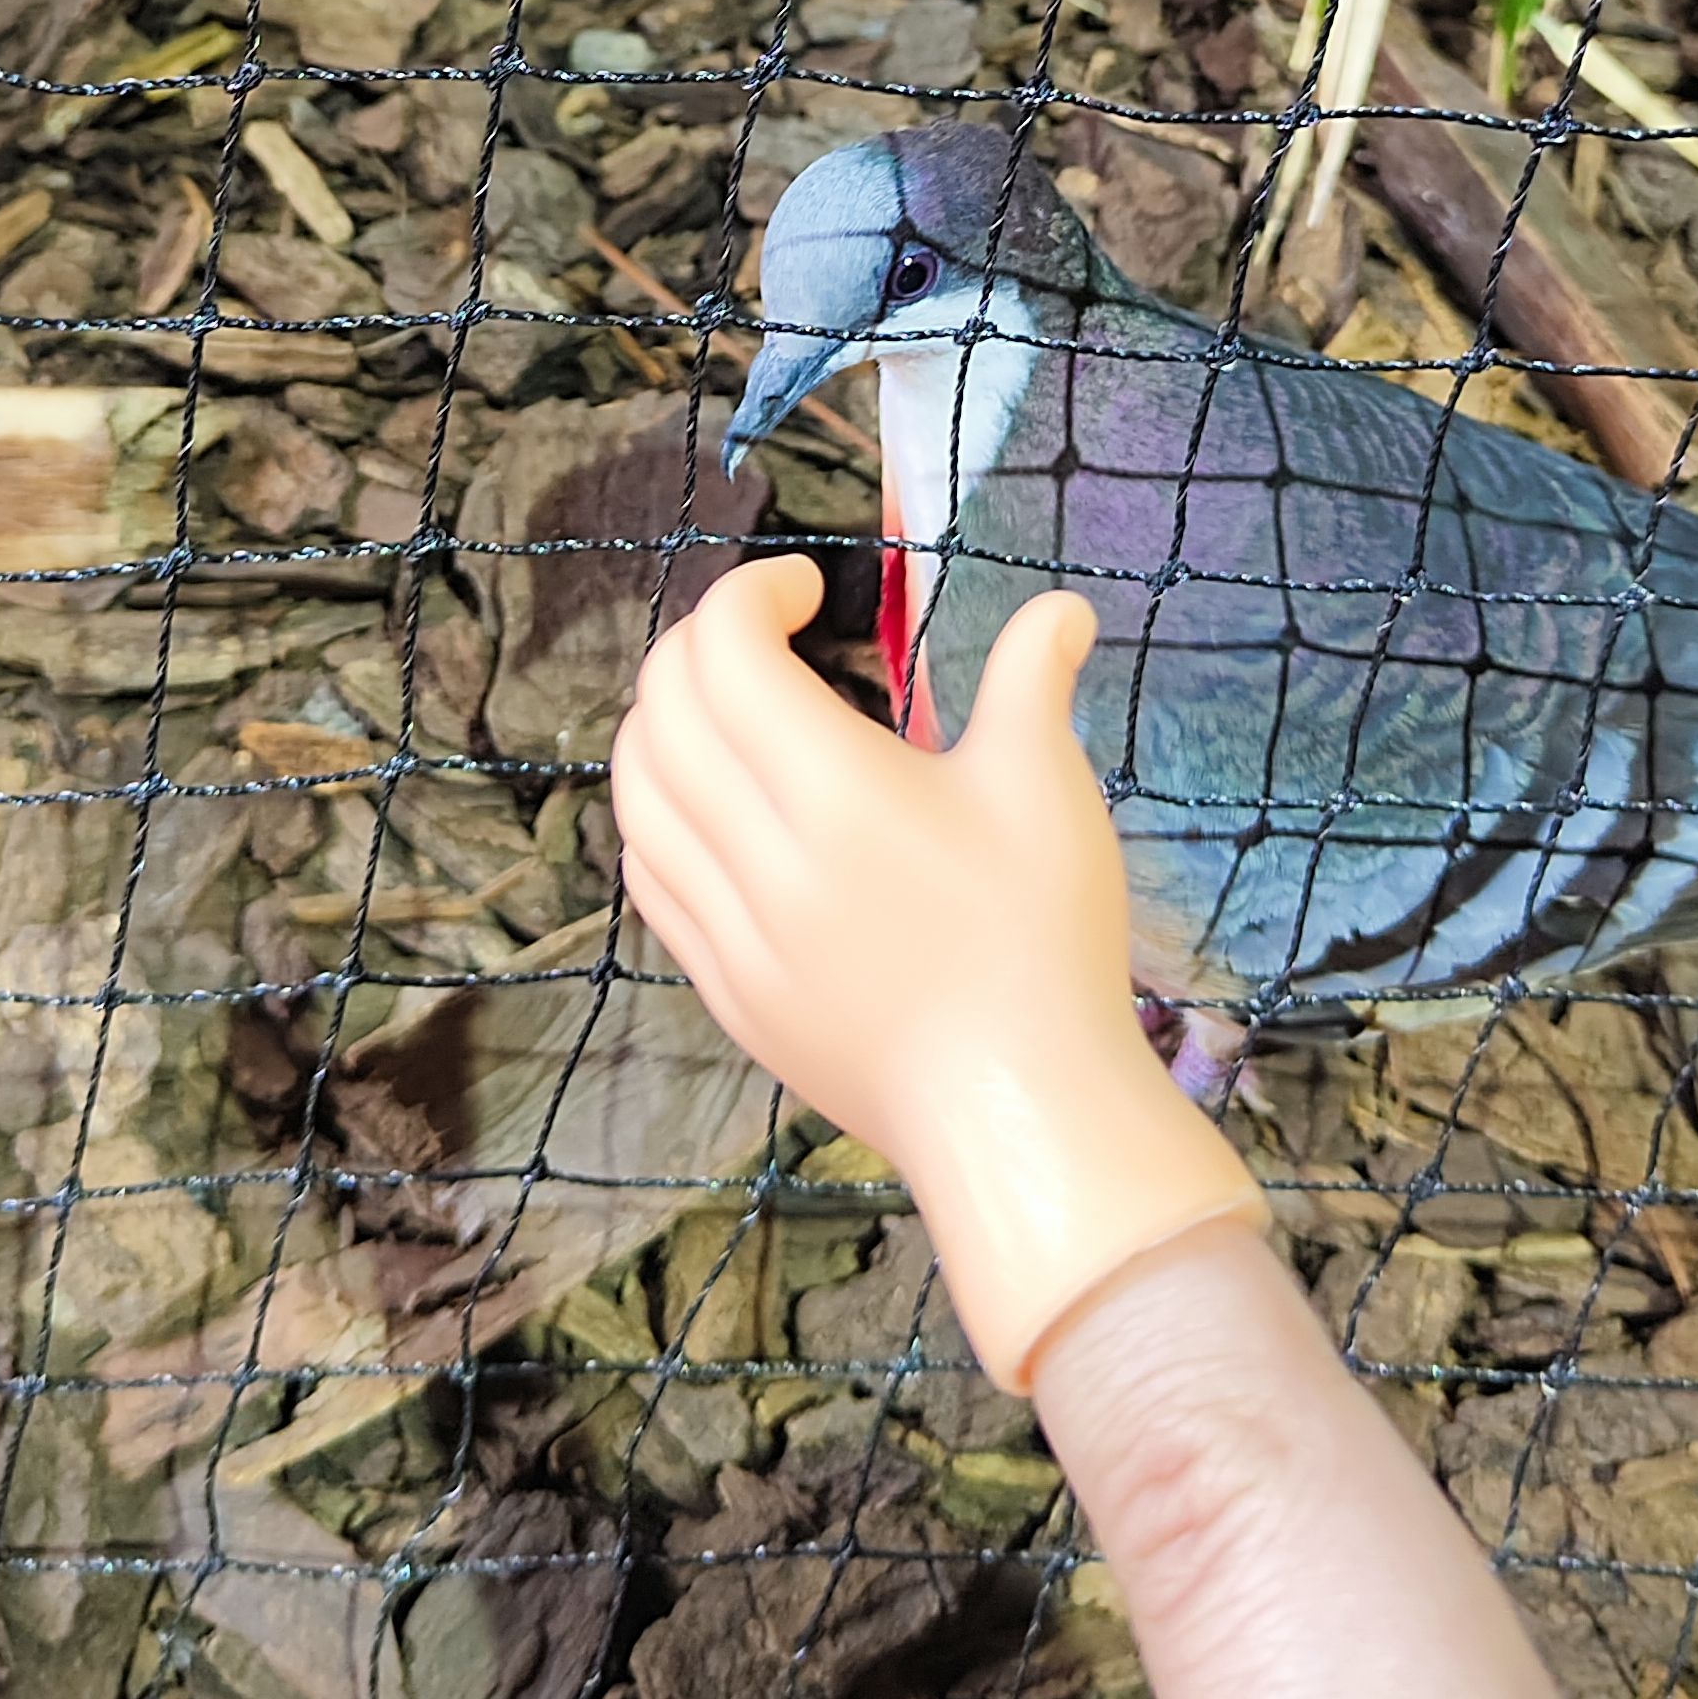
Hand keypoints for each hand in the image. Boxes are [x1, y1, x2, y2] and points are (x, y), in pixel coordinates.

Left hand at [611, 554, 1257, 1384]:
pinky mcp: (724, 989)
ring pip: (636, 795)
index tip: (809, 589)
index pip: (722, 652)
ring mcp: (729, 931)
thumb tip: (1061, 607)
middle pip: (663, 710)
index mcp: (832, 790)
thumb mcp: (1048, 788)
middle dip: (700, 645)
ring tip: (728, 712)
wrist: (1018, 1108)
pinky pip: (649, 876)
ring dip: (664, 726)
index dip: (750, 593)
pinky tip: (711, 807)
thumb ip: (1033, 679)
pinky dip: (657, 816)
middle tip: (766, 637)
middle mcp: (758, 856)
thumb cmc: (1042, 940)